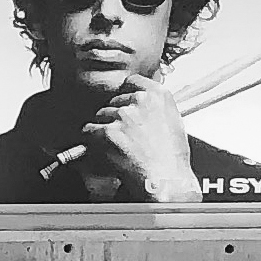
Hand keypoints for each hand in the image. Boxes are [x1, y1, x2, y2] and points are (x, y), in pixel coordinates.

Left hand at [80, 77, 201, 202]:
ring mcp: (123, 115)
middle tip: (124, 135)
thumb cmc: (170, 157)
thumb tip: (140, 105)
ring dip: (104, 129)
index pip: (131, 82)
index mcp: (159, 96)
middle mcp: (140, 101)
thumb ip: (153, 107)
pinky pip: (89, 131)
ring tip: (120, 146)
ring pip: (100, 116)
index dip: (124, 93)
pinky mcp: (107, 132)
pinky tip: (108, 150)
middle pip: (113, 101)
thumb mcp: (171, 121)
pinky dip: (92, 141)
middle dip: (115, 116)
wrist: (165, 179)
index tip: (123, 101)